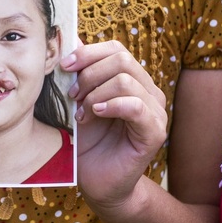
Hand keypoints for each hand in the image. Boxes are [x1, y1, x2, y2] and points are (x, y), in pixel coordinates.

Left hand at [62, 40, 167, 209]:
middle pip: (121, 60)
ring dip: (95, 94)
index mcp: (133, 81)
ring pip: (126, 81)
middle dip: (89, 75)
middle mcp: (149, 92)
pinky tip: (94, 115)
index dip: (89, 53)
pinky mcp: (155, 132)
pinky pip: (136, 106)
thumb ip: (80, 73)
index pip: (116, 50)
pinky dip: (111, 106)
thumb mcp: (79, 103)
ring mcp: (156, 112)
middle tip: (72, 96)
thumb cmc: (89, 144)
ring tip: (81, 113)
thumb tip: (71, 39)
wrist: (98, 183)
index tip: (65, 66)